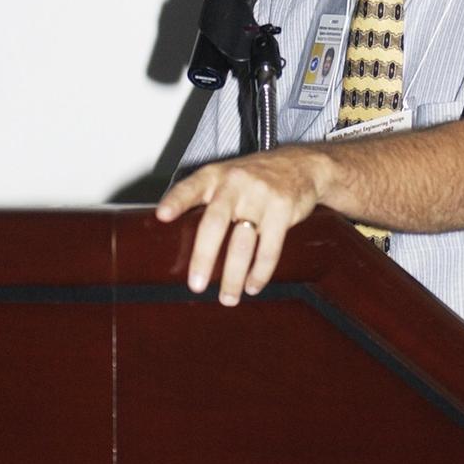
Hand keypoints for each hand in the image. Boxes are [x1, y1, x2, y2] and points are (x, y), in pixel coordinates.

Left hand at [156, 147, 327, 306]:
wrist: (302, 164)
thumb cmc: (256, 177)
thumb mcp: (227, 177)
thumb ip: (206, 200)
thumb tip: (176, 238)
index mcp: (216, 176)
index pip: (191, 187)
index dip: (176, 201)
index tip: (162, 216)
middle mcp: (235, 183)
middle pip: (215, 223)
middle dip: (204, 257)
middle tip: (196, 285)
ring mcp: (261, 196)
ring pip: (243, 244)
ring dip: (233, 276)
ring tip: (227, 298)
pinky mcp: (283, 210)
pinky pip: (269, 248)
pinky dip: (260, 272)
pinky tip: (252, 286)